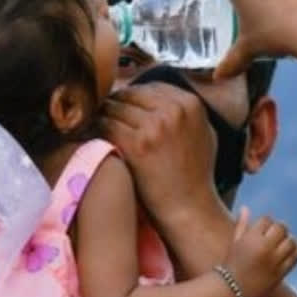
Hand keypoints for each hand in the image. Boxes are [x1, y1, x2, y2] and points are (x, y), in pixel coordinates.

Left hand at [101, 83, 221, 227]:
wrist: (189, 209)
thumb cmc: (196, 175)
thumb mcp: (203, 133)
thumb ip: (184, 111)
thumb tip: (161, 96)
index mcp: (190, 103)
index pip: (150, 87)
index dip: (133, 98)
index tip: (124, 110)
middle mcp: (174, 110)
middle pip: (130, 94)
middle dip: (116, 105)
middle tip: (104, 118)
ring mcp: (155, 126)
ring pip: (114, 107)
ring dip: (103, 117)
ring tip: (96, 128)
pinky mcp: (136, 144)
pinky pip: (106, 126)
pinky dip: (97, 131)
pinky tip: (94, 139)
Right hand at [223, 207, 296, 296]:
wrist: (232, 291)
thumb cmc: (231, 265)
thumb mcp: (234, 243)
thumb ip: (242, 225)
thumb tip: (246, 207)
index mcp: (251, 239)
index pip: (266, 220)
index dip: (266, 223)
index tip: (263, 228)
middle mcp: (264, 248)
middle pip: (281, 228)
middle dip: (279, 229)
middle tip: (276, 233)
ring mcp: (274, 261)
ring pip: (291, 241)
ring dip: (289, 238)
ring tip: (284, 241)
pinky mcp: (281, 272)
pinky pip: (295, 256)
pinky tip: (296, 246)